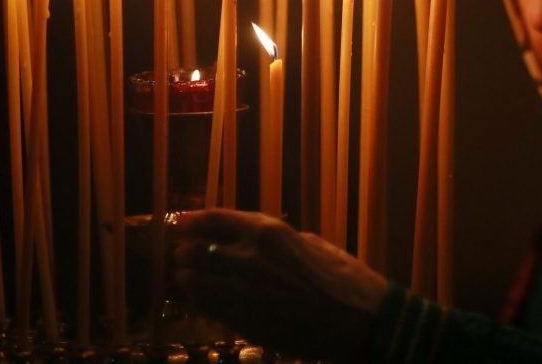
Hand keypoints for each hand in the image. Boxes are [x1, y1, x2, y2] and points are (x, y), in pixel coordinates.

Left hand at [171, 208, 387, 361]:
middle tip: (182, 256)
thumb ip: (278, 242)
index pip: (215, 219)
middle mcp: (250, 257)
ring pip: (196, 283)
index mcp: (269, 232)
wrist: (360, 320)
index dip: (192, 220)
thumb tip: (256, 241)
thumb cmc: (344, 280)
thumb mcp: (311, 244)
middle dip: (185, 254)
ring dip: (188, 281)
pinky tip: (203, 302)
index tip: (181, 223)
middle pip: (195, 251)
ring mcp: (244, 292)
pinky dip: (201, 303)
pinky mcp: (245, 322)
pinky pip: (209, 309)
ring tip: (188, 281)